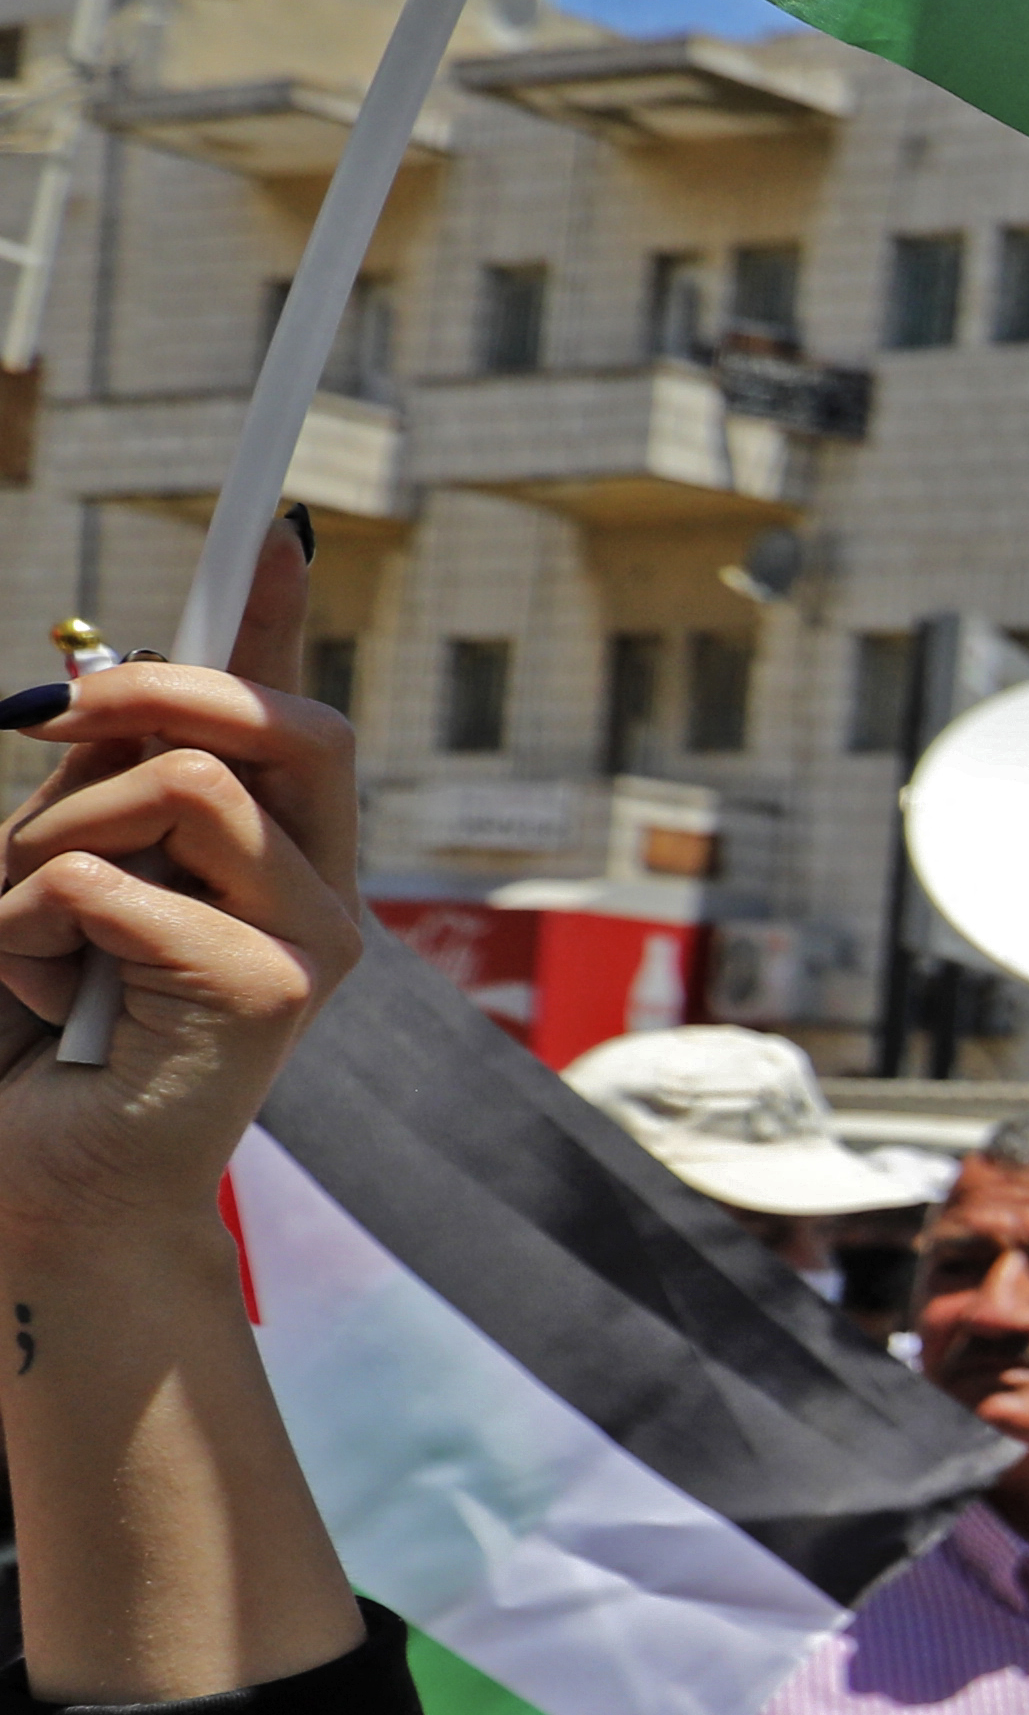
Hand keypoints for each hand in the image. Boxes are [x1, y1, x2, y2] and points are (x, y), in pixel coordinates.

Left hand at [0, 532, 367, 1247]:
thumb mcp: (47, 876)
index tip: (275, 522)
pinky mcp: (272, 993)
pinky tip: (44, 1002)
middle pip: (276, 717)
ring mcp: (310, 942)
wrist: (34, 1192)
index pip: (283, 704)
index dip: (276, 609)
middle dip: (148, 690)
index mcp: (264, 853)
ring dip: (50, 836)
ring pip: (182, 784)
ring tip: (24, 934)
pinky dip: (27, 927)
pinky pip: (109, 883)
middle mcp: (314, 887)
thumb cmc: (25, 1038)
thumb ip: (93, 793)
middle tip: (37, 727)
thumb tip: (97, 692)